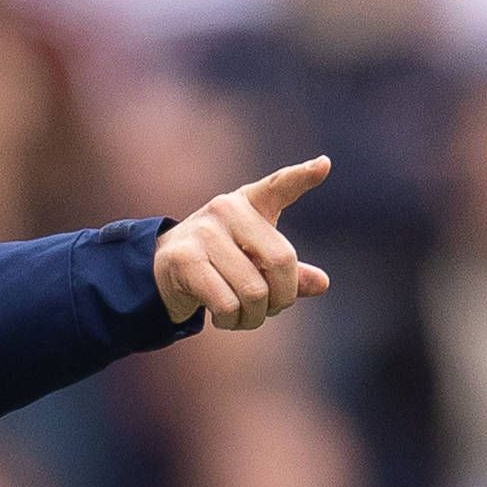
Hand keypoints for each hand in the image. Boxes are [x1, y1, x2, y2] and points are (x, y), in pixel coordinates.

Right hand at [155, 156, 332, 329]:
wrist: (162, 271)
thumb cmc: (221, 265)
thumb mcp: (257, 263)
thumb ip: (289, 274)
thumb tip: (322, 283)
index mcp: (250, 203)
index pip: (279, 186)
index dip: (302, 176)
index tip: (324, 164)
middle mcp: (227, 208)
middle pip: (281, 263)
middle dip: (282, 299)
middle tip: (270, 310)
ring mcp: (203, 231)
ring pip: (254, 292)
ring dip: (254, 317)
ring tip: (242, 316)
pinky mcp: (185, 259)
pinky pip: (228, 304)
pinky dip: (231, 321)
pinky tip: (222, 317)